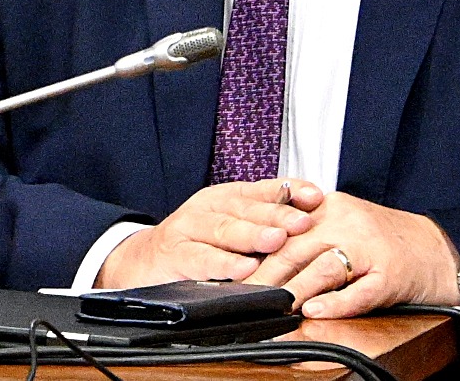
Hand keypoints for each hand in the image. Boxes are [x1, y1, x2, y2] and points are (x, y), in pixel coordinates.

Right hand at [96, 178, 323, 288]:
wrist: (143, 263)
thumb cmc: (197, 245)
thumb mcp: (230, 227)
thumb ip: (263, 223)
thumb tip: (312, 218)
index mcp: (224, 199)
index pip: (260, 190)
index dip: (289, 191)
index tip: (316, 196)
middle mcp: (206, 209)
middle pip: (244, 209)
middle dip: (275, 215)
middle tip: (301, 223)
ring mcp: (187, 230)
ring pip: (222, 229)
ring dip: (251, 235)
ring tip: (275, 241)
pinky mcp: (174, 256)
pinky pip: (201, 258)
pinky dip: (223, 264)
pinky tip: (244, 268)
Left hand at [242, 191, 459, 315]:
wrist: (440, 249)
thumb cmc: (384, 241)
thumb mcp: (342, 224)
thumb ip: (307, 233)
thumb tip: (260, 252)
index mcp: (330, 208)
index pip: (283, 227)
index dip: (256, 248)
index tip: (232, 265)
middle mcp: (348, 223)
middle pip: (297, 247)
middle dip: (266, 271)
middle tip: (244, 291)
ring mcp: (371, 249)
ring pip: (325, 268)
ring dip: (296, 288)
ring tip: (274, 303)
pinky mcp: (392, 275)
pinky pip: (361, 291)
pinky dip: (337, 302)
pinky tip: (316, 311)